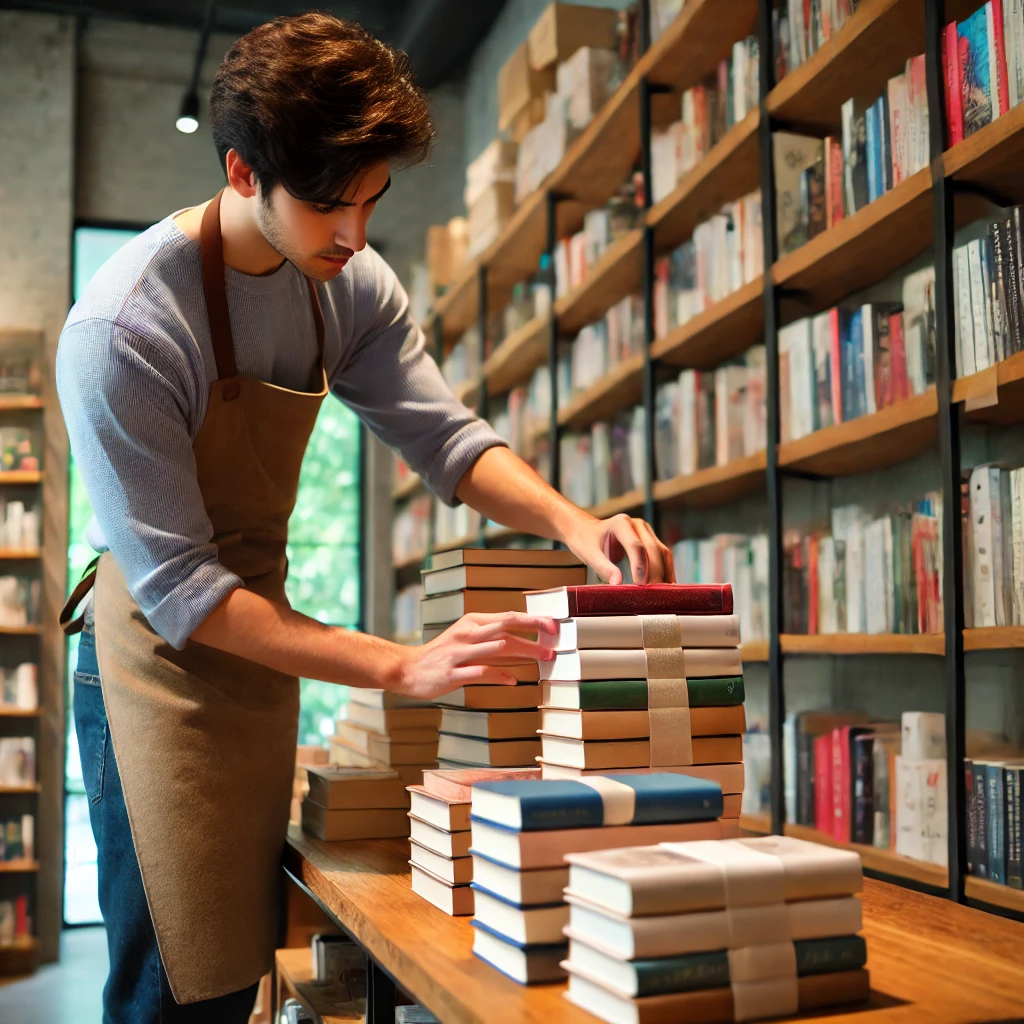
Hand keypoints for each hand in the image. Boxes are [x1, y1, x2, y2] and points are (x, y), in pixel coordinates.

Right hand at [390, 612, 557, 700]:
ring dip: (523, 652)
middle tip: (554, 642)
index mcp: (473, 622)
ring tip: (543, 658)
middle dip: (533, 634)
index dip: (533, 620)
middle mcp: (468, 634)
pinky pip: (481, 672)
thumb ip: (492, 638)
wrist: (408, 669)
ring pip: (497, 647)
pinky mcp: (453, 672)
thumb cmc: (442, 654)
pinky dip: (500, 675)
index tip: (553, 625)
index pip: (508, 616)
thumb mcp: (466, 638)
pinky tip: (513, 680)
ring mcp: (460, 653)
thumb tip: (520, 642)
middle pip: (506, 628)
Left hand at [562, 513, 674, 584]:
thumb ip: (603, 567)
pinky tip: (667, 585)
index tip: (640, 583)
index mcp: (621, 523)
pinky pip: (663, 556)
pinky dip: (666, 570)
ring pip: (662, 552)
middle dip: (654, 572)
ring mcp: (646, 532)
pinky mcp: (651, 540)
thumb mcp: (589, 554)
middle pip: (652, 549)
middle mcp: (637, 525)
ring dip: (663, 572)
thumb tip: (618, 582)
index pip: (635, 545)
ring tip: (661, 592)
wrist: (585, 530)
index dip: (640, 565)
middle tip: (651, 592)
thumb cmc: (586, 540)